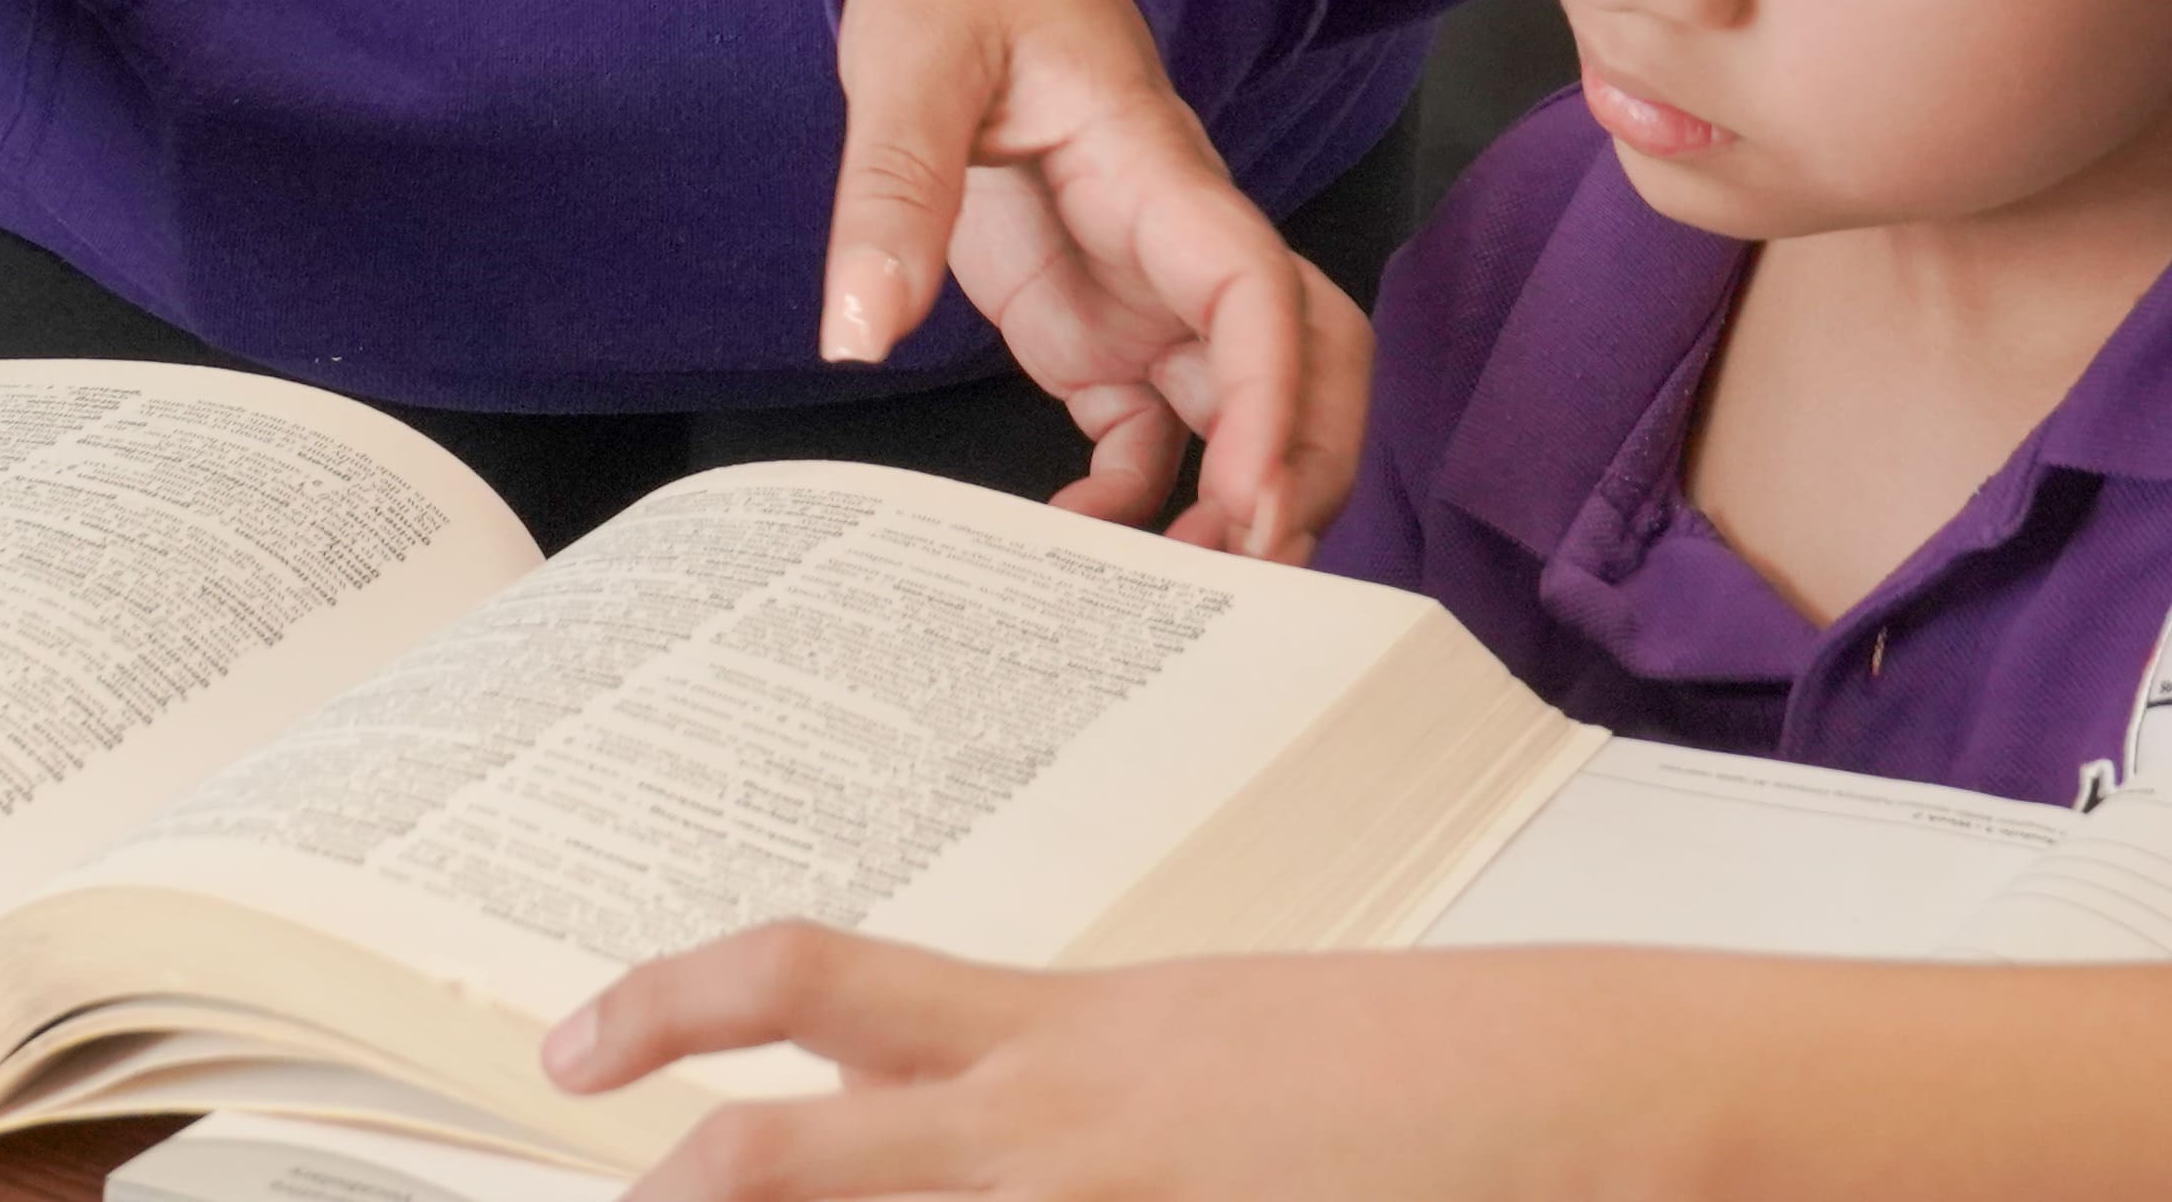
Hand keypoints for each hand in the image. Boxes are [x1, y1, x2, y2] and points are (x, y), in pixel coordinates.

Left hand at [562, 928, 1659, 1201]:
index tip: (584, 1042)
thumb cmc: (1420, 1079)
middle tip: (606, 1194)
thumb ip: (1086, 1100)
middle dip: (673, 1187)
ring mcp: (1110, 1187)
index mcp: (1064, 1030)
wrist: (1587, 1092)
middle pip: (787, 1142)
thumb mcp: (1222, 1065)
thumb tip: (975, 1133)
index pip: (818, 989)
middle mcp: (1058, 1112)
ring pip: (859, 1195)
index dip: (678, 1010)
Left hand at [822, 0, 1361, 557]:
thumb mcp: (914, 57)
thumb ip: (893, 184)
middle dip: (1308, 466)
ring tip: (1194, 599)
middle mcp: (1173, 243)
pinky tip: (1086, 545)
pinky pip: (1152, 429)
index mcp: (1154, 171)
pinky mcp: (1096, 326)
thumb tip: (860, 325)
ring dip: (1247, 498)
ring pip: (1248, 405)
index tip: (1248, 495)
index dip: (1273, 395)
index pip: (1253, 286)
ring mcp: (1143, 291)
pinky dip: (1143, 498)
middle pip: (1307, 358)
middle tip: (1250, 575)